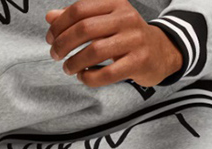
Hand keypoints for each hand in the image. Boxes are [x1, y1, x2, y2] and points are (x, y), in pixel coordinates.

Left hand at [45, 0, 182, 87]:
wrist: (161, 51)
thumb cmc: (126, 36)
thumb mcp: (104, 21)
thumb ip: (78, 19)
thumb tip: (50, 17)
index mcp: (115, 3)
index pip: (79, 9)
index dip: (59, 25)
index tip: (50, 39)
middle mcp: (126, 17)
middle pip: (84, 28)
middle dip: (63, 44)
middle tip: (55, 55)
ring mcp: (134, 40)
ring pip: (94, 51)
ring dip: (74, 62)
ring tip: (68, 68)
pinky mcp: (139, 62)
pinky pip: (108, 73)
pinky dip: (89, 77)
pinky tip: (84, 76)